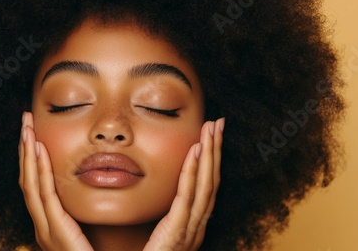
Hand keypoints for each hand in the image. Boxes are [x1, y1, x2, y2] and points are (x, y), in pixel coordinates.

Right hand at [18, 111, 93, 250]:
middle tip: (26, 119)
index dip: (34, 157)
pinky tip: (38, 150)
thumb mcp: (90, 231)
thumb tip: (101, 183)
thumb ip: (86, 212)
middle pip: (29, 179)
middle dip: (26, 148)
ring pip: (31, 184)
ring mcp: (46, 230)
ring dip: (28, 153)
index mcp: (52, 224)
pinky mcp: (55, 233)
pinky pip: (44, 196)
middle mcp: (44, 226)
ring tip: (27, 127)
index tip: (35, 132)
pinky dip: (39, 171)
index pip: (38, 184)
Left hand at [143, 118, 223, 250]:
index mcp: (188, 226)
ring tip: (211, 128)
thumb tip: (141, 197)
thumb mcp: (150, 234)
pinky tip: (196, 150)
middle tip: (217, 122)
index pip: (203, 186)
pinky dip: (194, 172)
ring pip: (205, 186)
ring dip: (210, 154)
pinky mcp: (177, 234)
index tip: (207, 135)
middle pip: (210, 182)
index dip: (208, 160)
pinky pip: (188, 198)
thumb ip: (154, 216)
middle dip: (215, 150)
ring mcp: (189, 232)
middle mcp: (194, 227)